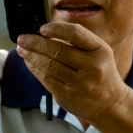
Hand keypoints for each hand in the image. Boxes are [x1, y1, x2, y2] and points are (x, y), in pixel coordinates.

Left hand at [15, 22, 129, 123]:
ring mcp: (81, 83)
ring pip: (49, 65)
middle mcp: (93, 66)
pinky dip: (35, 69)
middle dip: (36, 42)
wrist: (110, 104)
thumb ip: (76, 42)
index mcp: (101, 50)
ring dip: (31, 56)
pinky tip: (29, 62)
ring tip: (22, 49)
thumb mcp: (97, 53)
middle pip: (58, 50)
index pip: (76, 33)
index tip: (42, 28)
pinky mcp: (68, 96)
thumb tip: (43, 33)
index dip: (56, 28)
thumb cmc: (99, 72)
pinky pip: (46, 79)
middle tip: (22, 38)